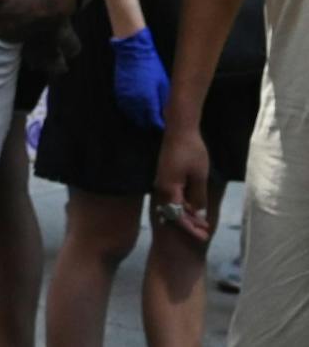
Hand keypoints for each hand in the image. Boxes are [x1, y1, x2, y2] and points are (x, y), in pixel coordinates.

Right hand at [110, 28, 170, 130]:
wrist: (133, 53)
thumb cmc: (152, 67)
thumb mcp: (163, 83)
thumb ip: (163, 100)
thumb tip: (165, 113)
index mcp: (148, 99)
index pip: (154, 120)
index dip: (159, 124)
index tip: (164, 125)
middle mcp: (135, 101)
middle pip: (142, 121)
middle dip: (149, 123)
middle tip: (156, 121)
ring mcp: (125, 97)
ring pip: (131, 116)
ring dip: (139, 118)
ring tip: (146, 117)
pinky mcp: (118, 93)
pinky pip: (124, 108)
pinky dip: (130, 111)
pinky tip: (136, 109)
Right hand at [153, 125, 213, 242]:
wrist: (179, 130)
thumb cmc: (191, 151)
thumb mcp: (199, 176)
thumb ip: (198, 197)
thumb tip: (198, 214)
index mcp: (169, 189)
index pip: (177, 215)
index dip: (190, 227)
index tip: (203, 236)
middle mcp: (162, 187)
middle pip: (173, 213)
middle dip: (189, 224)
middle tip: (205, 233)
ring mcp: (162, 182)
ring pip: (172, 205)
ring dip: (186, 216)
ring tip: (201, 223)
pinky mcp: (165, 177)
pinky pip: (172, 197)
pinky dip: (183, 206)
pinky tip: (192, 208)